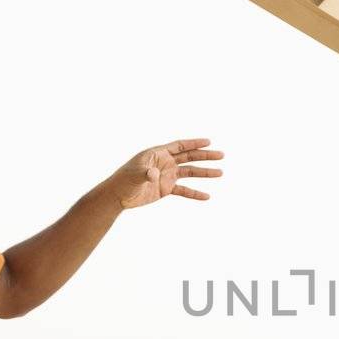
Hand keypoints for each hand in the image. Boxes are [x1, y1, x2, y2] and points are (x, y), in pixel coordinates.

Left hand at [107, 138, 223, 208]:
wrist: (117, 196)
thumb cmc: (123, 182)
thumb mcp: (134, 176)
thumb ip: (145, 174)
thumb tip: (154, 175)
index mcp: (157, 154)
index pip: (180, 146)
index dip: (194, 143)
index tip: (209, 142)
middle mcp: (164, 162)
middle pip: (189, 157)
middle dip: (205, 156)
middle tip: (221, 155)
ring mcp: (166, 175)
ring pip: (189, 172)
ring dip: (204, 173)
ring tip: (220, 173)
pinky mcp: (165, 189)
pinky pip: (184, 190)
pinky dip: (195, 193)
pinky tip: (207, 197)